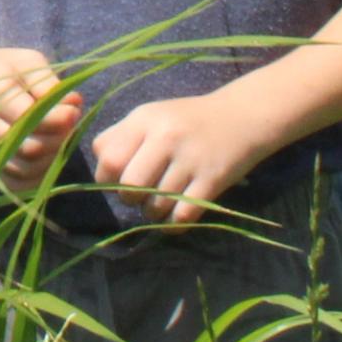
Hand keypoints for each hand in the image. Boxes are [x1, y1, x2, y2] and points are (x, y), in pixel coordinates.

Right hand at [0, 44, 82, 191]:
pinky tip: (47, 158)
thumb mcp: (28, 64)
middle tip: (69, 126)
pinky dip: (37, 178)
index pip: (29, 118)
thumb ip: (50, 84)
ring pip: (24, 169)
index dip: (59, 118)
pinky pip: (15, 184)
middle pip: (29, 148)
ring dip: (51, 159)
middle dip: (57, 140)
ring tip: (59, 139)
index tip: (74, 111)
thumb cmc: (6, 69)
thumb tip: (74, 105)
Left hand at [86, 90, 273, 222]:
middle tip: (139, 195)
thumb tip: (100, 169)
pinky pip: (183, 216)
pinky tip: (174, 218)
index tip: (117, 180)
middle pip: (129, 185)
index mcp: (144, 119)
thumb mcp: (150, 116)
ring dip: (153, 213)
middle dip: (129, 199)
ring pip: (156, 205)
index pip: (108, 157)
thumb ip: (121, 137)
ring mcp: (191, 159)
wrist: (241, 116)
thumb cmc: (186, 120)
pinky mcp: (213, 180)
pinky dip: (173, 225)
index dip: (106, 177)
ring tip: (159, 204)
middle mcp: (165, 137)